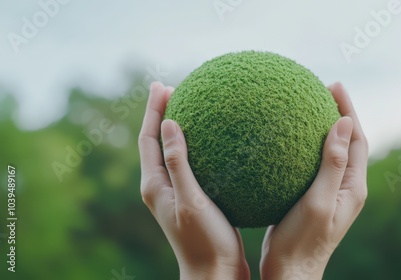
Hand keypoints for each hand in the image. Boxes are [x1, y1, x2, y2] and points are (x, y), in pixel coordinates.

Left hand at [138, 82, 249, 279]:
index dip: (153, 111)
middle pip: (155, 142)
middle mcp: (160, 187)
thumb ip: (179, 163)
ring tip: (188, 106)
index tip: (161, 85)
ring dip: (175, 128)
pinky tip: (212, 142)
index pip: (148, 138)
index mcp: (155, 185)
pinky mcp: (191, 198)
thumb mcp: (192, 200)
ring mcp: (175, 193)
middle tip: (171, 88)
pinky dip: (193, 146)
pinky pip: (187, 163)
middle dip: (161, 114)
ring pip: (171, 152)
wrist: (215, 273)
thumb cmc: (205, 242)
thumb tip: (169, 124)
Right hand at [260, 83, 368, 279]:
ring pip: (331, 153)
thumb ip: (332, 164)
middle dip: (340, 115)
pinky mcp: (314, 198)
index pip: (357, 140)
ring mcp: (331, 193)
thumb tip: (345, 123)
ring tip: (308, 108)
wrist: (291, 271)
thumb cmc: (303, 241)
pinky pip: (315, 165)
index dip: (349, 111)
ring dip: (324, 129)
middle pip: (348, 143)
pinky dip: (308, 148)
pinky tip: (288, 142)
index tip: (335, 86)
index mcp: (353, 187)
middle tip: (323, 89)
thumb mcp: (319, 201)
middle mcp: (346, 188)